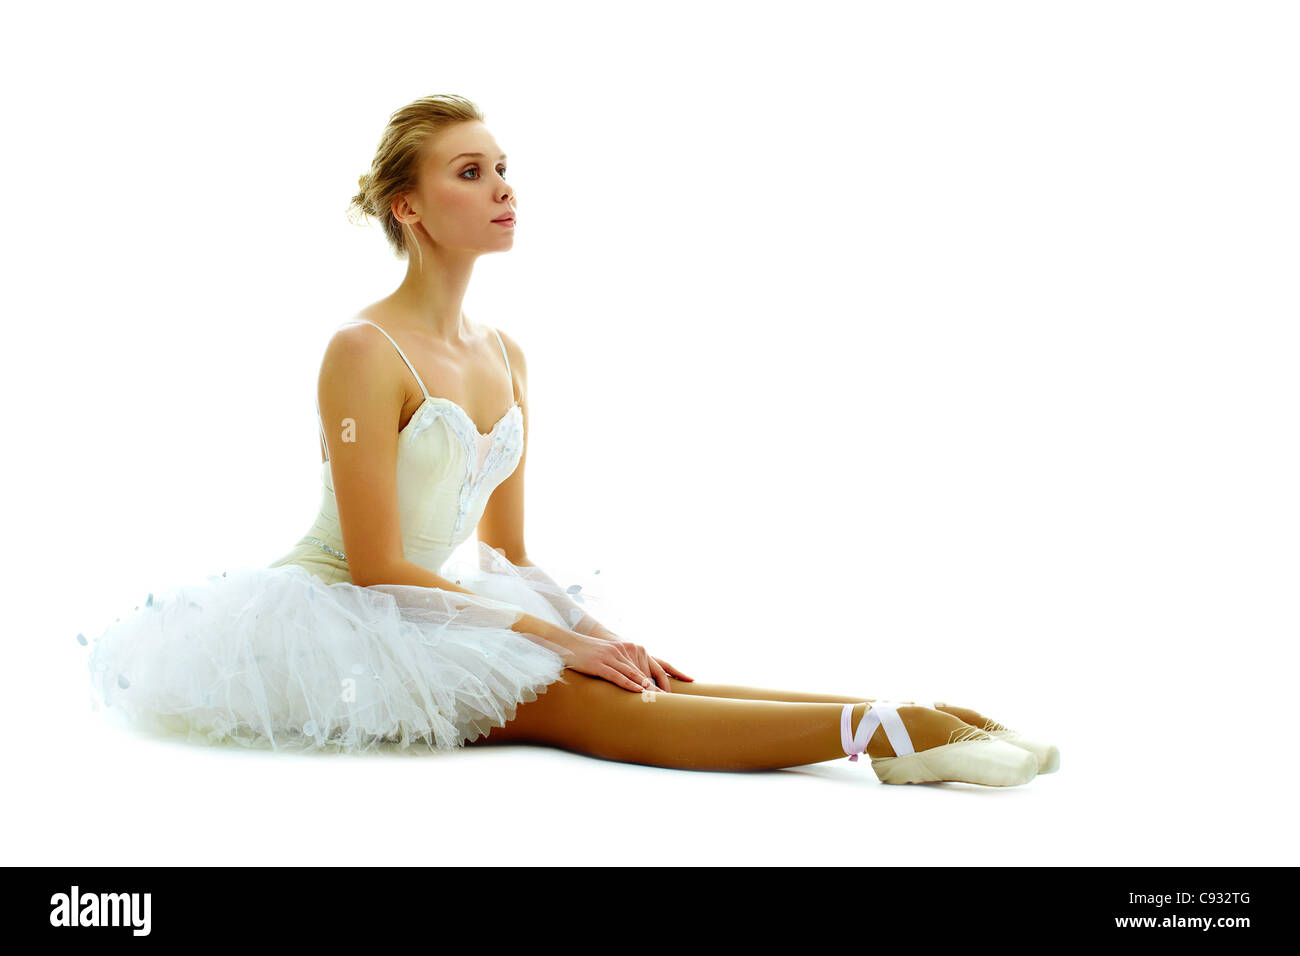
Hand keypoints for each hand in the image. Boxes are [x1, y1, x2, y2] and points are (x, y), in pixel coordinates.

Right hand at [563, 632, 690, 692]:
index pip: (659, 662)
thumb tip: (641, 682)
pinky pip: (617, 676)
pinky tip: (638, 692)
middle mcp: (625, 650)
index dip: (675, 672)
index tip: (690, 680)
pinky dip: (629, 684)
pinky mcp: (599, 665)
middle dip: (662, 686)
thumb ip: (628, 665)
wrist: (568, 643)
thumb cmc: (591, 652)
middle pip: (649, 671)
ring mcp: (612, 657)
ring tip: (660, 701)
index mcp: (632, 649)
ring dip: (648, 689)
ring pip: (635, 675)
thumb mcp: (613, 655)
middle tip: (675, 700)